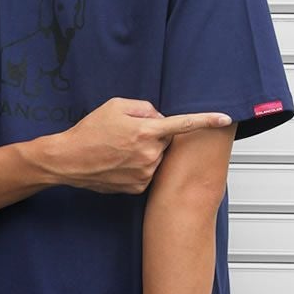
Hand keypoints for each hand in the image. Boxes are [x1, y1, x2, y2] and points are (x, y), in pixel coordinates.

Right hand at [52, 96, 232, 193]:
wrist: (68, 160)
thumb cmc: (89, 131)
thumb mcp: (114, 106)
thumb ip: (144, 107)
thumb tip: (159, 118)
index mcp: (146, 130)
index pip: (183, 124)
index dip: (206, 120)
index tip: (225, 118)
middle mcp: (150, 154)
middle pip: (165, 140)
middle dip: (153, 134)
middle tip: (127, 133)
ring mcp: (145, 173)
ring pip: (156, 157)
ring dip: (144, 152)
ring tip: (118, 150)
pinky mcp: (138, 187)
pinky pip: (147, 172)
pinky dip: (137, 166)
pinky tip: (117, 164)